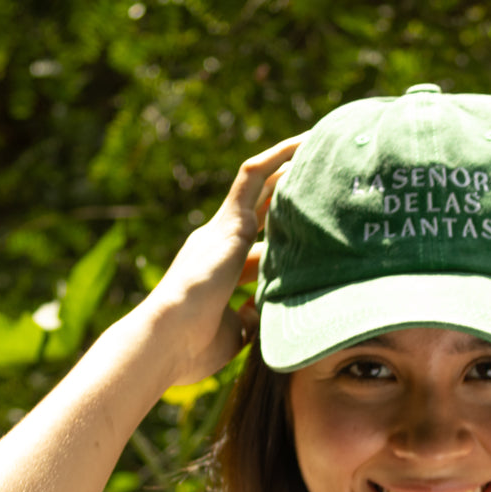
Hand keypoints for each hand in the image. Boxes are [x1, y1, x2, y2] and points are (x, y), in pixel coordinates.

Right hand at [147, 135, 303, 384]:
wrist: (167, 337)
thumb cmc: (193, 348)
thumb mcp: (234, 335)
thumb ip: (252, 319)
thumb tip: (265, 310)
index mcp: (220, 272)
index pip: (259, 247)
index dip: (285, 238)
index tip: (315, 233)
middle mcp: (219, 244)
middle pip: (262, 209)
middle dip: (290, 193)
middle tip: (323, 177)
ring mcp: (222, 230)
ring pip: (260, 185)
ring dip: (289, 164)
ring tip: (319, 148)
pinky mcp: (228, 222)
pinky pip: (253, 177)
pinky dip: (278, 157)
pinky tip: (304, 143)